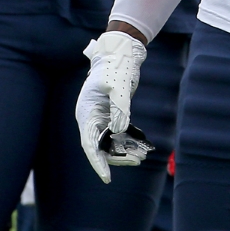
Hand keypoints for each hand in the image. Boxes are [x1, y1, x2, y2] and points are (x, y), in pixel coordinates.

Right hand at [76, 31, 147, 183]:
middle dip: (118, 158)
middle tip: (138, 161)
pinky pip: (119, 134)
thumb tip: (120, 130)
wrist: (120, 53)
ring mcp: (101, 117)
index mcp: (86, 112)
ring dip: (125, 151)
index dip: (97, 162)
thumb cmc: (116, 66)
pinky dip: (129, 141)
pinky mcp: (111, 114)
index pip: (89, 144)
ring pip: (111, 142)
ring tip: (143, 157)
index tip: (106, 177)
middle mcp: (91, 118)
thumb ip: (120, 107)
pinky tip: (142, 147)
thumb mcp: (118, 85)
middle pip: (101, 146)